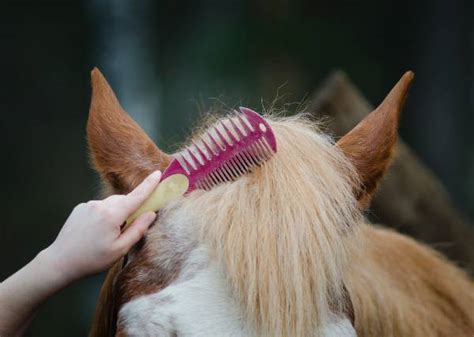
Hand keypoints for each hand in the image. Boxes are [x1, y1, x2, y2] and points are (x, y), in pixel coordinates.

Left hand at [44, 170, 161, 281]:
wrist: (60, 262)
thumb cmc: (92, 260)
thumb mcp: (120, 249)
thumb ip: (138, 229)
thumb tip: (151, 214)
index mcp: (112, 215)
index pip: (136, 196)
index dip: (149, 185)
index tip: (157, 173)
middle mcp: (100, 205)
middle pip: (124, 201)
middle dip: (129, 210)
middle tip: (126, 230)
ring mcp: (88, 205)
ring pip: (111, 204)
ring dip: (115, 214)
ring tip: (107, 235)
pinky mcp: (80, 208)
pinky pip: (99, 208)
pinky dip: (103, 215)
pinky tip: (95, 232)